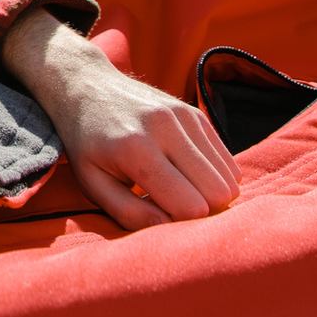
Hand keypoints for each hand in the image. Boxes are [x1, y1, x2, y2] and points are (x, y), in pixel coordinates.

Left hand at [2, 10, 239, 229]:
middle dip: (201, 211)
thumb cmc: (87, 143)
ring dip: (209, 194)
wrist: (86, 86)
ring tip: (176, 187)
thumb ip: (129, 213)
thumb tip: (168, 229)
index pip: (190, 206)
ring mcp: (184, 116)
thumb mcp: (92, 183)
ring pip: (230, 179)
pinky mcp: (196, 113)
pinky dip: (214, 176)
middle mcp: (165, 128)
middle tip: (171, 205)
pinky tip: (185, 172)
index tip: (158, 216)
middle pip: (218, 194)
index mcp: (136, 150)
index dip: (179, 223)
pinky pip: (227, 162)